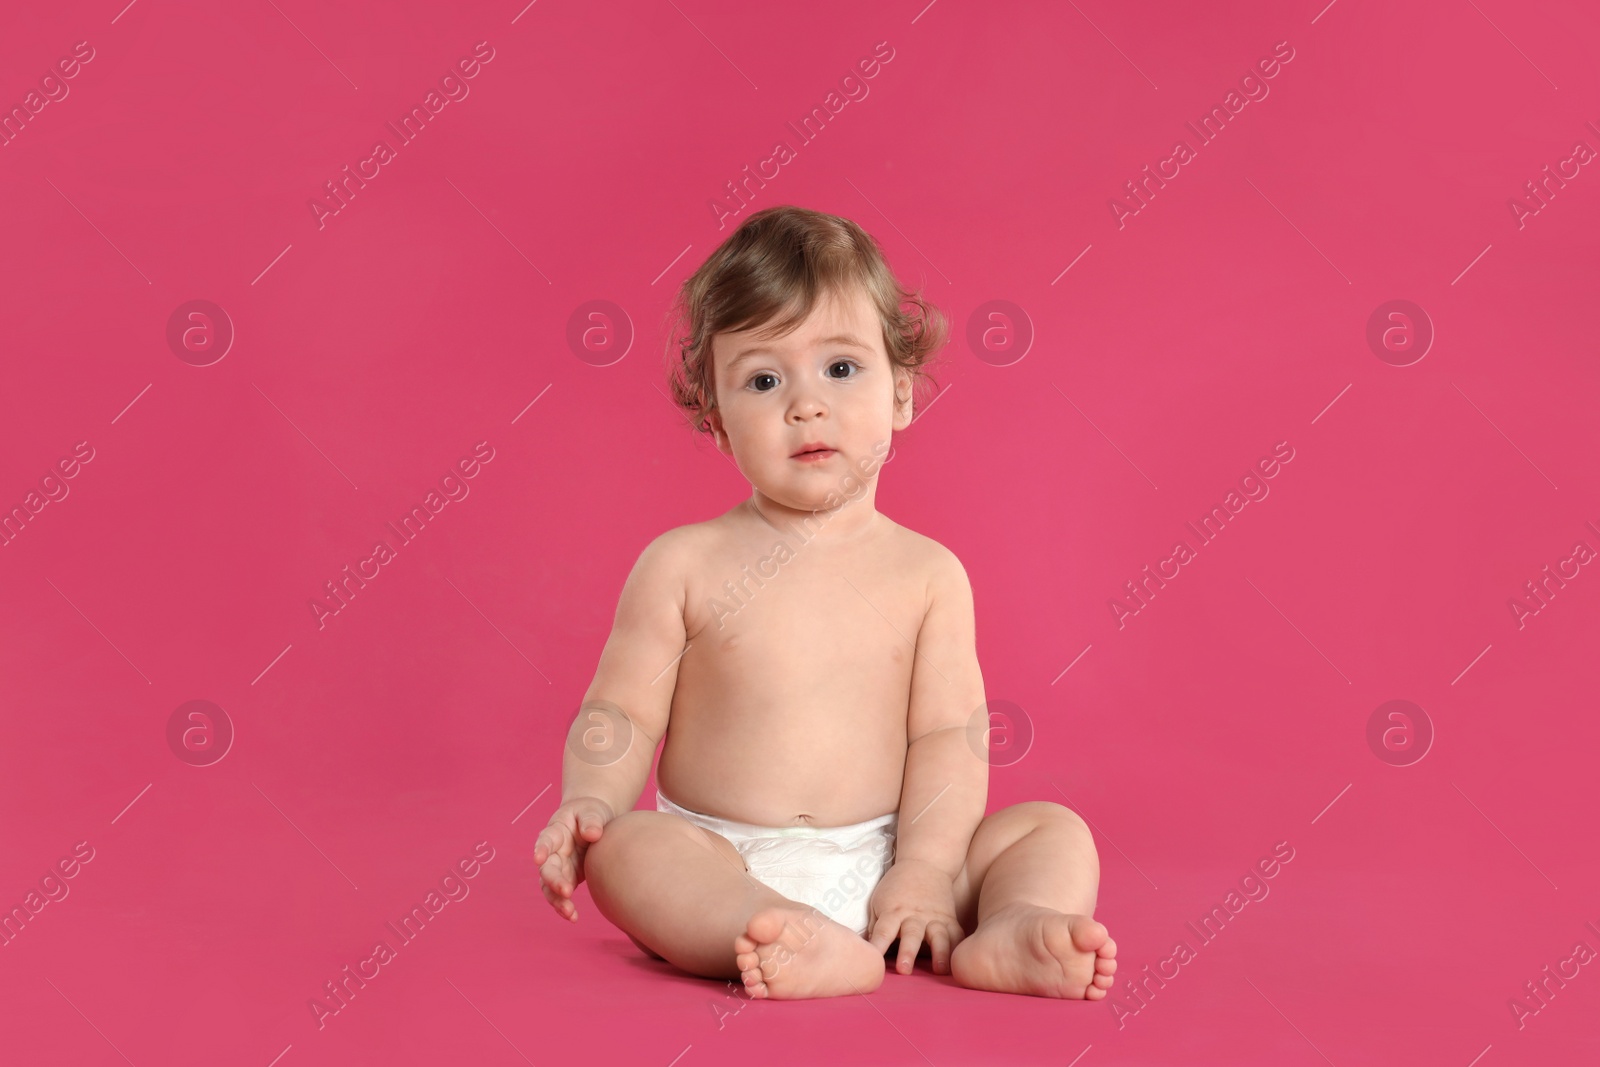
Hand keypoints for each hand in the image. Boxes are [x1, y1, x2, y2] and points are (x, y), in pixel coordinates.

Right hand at [533, 796, 614, 921]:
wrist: (593, 822)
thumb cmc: (590, 813)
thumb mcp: (592, 811)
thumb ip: (591, 820)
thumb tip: (593, 833)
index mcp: (557, 831)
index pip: (546, 839)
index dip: (541, 848)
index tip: (538, 859)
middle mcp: (553, 851)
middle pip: (547, 868)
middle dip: (553, 881)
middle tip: (566, 891)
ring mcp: (558, 866)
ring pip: (549, 887)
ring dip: (557, 900)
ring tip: (570, 912)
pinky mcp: (567, 878)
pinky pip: (561, 895)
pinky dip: (565, 907)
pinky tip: (573, 917)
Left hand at [865, 858, 965, 974]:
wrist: (925, 863)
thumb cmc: (897, 887)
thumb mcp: (879, 900)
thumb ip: (876, 926)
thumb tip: (870, 951)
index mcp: (893, 911)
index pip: (883, 930)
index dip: (877, 945)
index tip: (872, 960)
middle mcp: (914, 915)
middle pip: (911, 934)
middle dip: (908, 952)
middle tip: (904, 970)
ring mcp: (934, 917)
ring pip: (938, 936)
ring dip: (939, 953)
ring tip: (940, 970)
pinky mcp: (950, 919)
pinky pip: (956, 934)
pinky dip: (958, 948)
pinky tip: (959, 962)